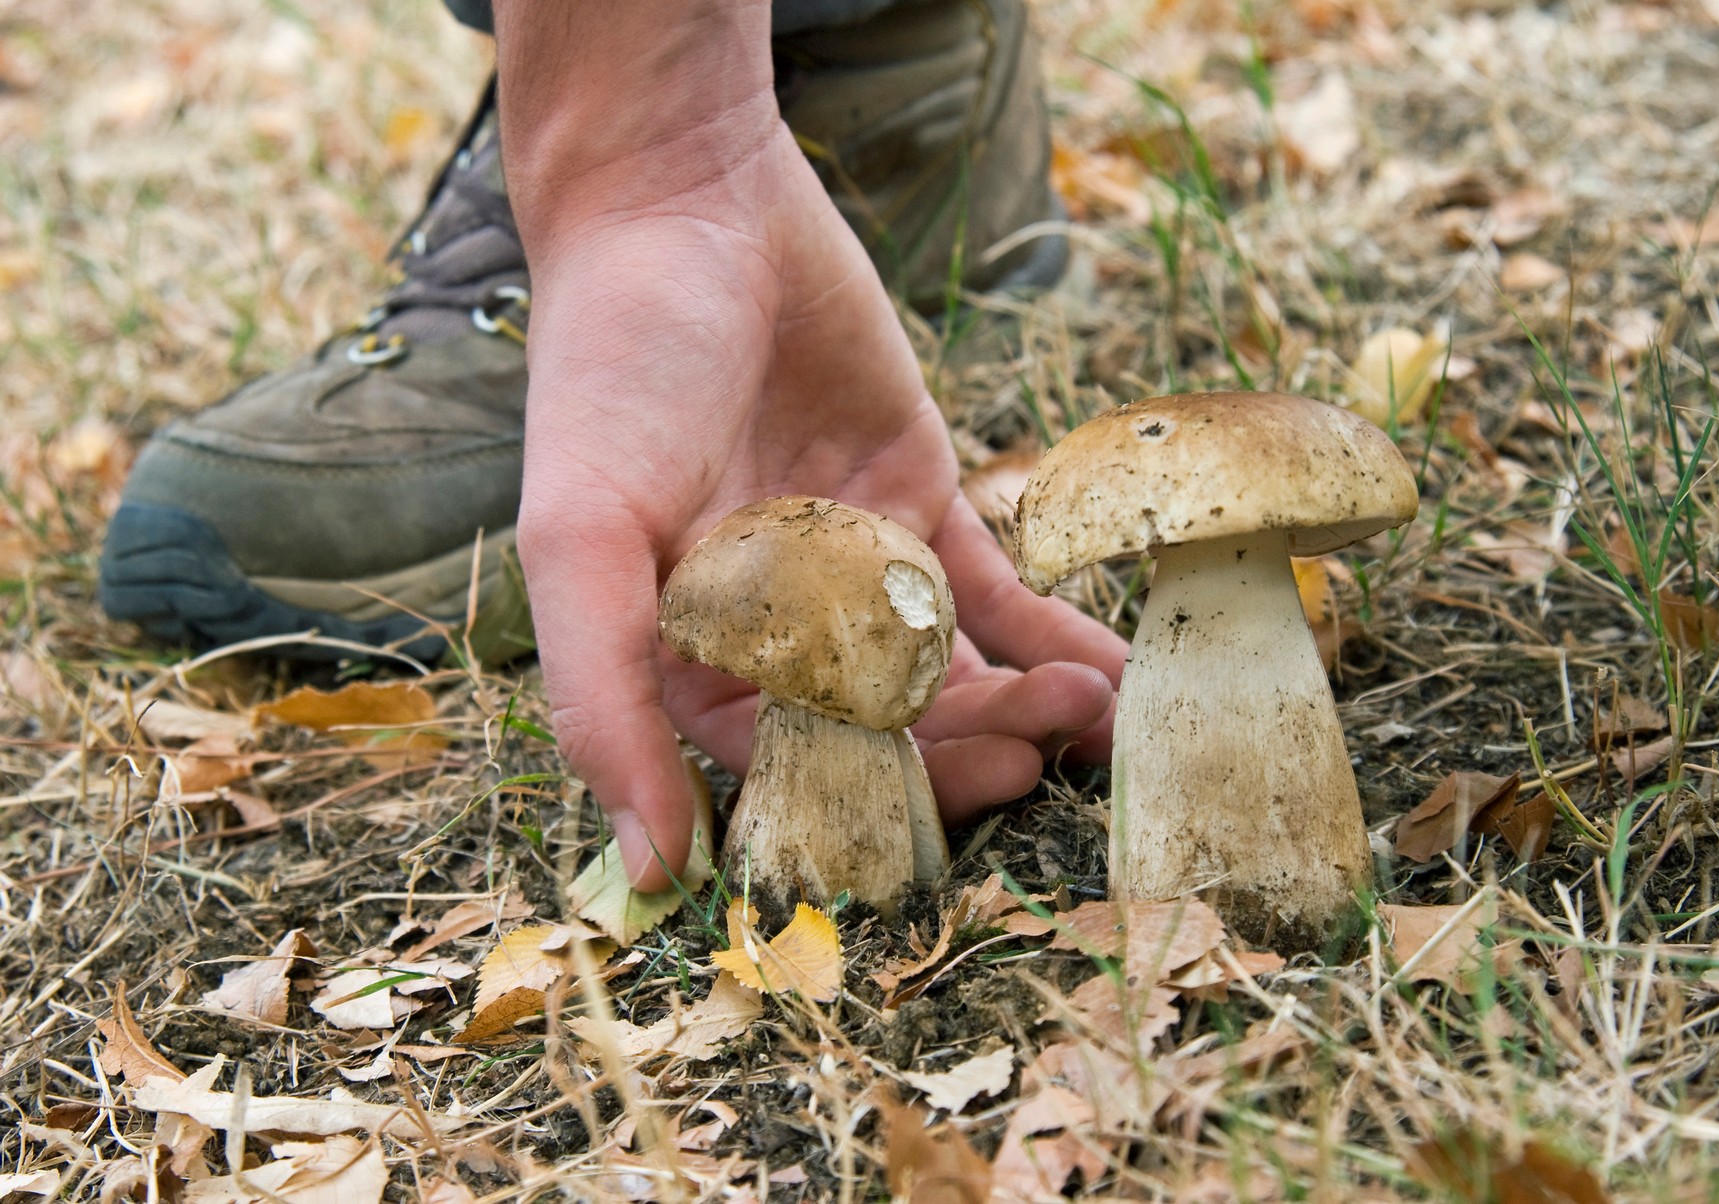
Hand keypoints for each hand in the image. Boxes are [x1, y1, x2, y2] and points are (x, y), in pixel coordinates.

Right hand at [495, 3, 1125, 888]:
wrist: (689, 201)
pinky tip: (1112, 666)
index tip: (965, 790)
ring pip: (951, 670)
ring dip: (1026, 701)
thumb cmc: (611, 368)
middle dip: (973, 749)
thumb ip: (604, 700)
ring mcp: (857, 566)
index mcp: (688, 660)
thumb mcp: (583, 537)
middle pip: (890, 733)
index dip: (884, 798)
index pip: (797, 772)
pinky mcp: (920, 497)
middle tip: (1046, 745)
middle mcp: (775, 631)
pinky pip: (995, 586)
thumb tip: (653, 874)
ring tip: (1098, 711)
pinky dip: (1054, 629)